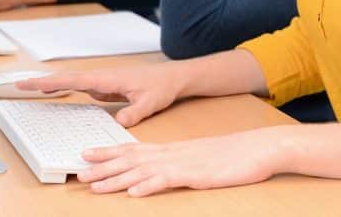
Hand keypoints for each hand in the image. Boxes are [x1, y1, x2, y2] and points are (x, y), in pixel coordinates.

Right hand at [16, 62, 184, 126]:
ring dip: (49, 84)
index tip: (30, 83)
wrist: (171, 78)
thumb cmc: (160, 86)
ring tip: (26, 88)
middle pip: (65, 79)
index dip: (49, 82)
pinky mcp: (103, 88)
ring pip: (69, 82)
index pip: (72, 80)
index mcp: (106, 78)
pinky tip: (52, 92)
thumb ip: (134, 113)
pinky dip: (62, 88)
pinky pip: (78, 88)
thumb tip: (118, 123)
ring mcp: (100, 82)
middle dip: (41, 81)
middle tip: (17, 85)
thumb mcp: (149, 103)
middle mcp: (99, 78)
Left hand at [77, 127, 285, 196]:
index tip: (87, 154)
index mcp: (173, 150)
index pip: (134, 150)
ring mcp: (184, 164)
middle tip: (79, 172)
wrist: (260, 147)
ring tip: (96, 185)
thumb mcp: (200, 159)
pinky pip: (169, 181)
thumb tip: (159, 171)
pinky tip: (134, 193)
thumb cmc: (233, 156)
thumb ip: (179, 163)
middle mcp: (173, 154)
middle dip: (103, 167)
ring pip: (143, 171)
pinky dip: (150, 186)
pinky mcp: (197, 175)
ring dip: (117, 179)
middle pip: (131, 160)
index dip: (108, 153)